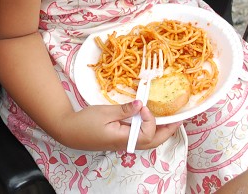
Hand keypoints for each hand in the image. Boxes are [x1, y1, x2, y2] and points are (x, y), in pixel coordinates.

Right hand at [55, 101, 180, 151]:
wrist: (68, 132)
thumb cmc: (84, 122)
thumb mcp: (104, 112)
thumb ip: (124, 110)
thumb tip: (142, 104)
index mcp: (123, 139)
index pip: (147, 133)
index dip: (151, 119)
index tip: (144, 106)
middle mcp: (127, 144)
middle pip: (154, 142)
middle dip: (168, 131)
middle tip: (179, 119)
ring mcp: (123, 143)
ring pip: (148, 141)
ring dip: (160, 131)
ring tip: (168, 118)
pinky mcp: (120, 140)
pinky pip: (140, 137)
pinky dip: (148, 129)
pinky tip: (149, 119)